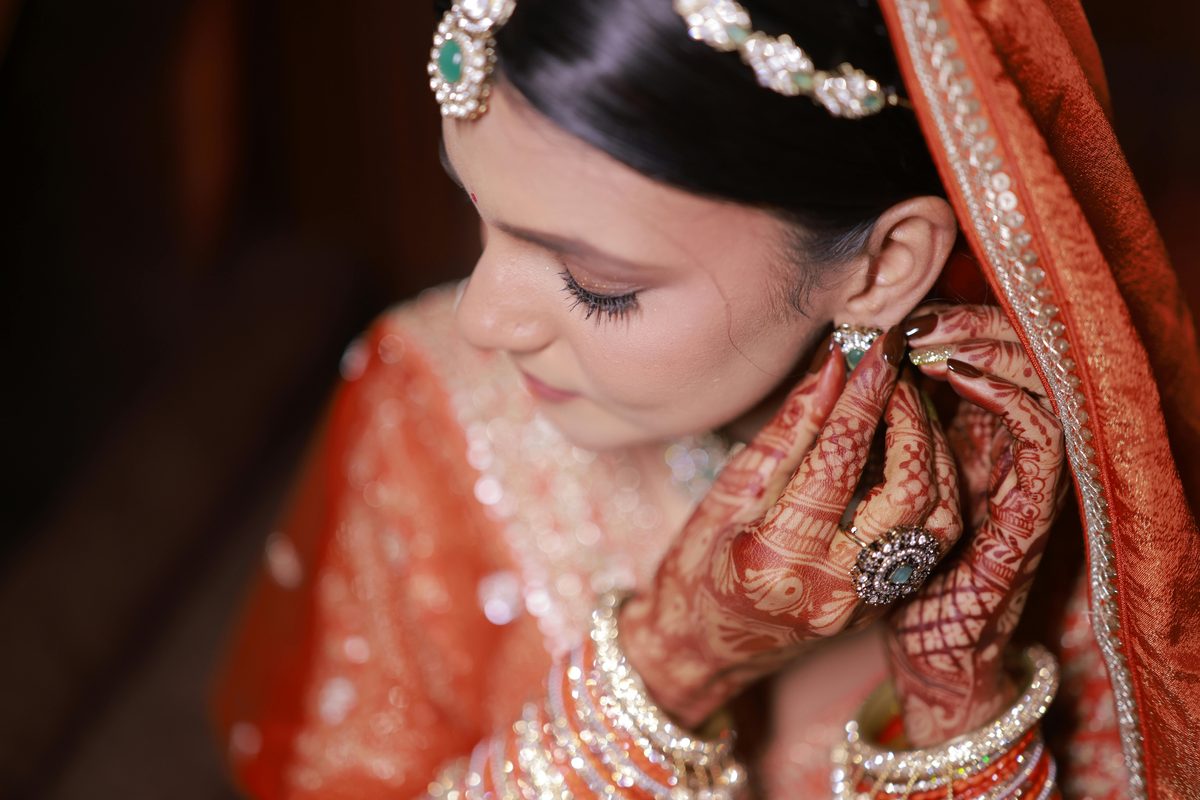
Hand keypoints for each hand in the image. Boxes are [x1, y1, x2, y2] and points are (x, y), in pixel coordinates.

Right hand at [621, 328, 963, 726]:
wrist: (702, 648)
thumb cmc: (697, 567)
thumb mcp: (731, 491)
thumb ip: (789, 430)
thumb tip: (834, 366)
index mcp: (778, 559)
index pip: (837, 460)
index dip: (861, 396)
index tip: (873, 347)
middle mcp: (834, 589)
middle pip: (909, 490)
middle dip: (911, 417)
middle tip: (897, 369)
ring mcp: (867, 606)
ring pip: (939, 518)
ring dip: (934, 451)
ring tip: (909, 403)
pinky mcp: (886, 607)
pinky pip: (933, 540)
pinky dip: (936, 486)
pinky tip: (917, 449)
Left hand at [887, 305, 1067, 745]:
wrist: (901, 655)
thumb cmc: (863, 570)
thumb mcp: (850, 487)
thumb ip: (865, 432)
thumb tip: (846, 358)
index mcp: (966, 449)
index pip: (988, 362)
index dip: (959, 326)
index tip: (903, 315)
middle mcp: (1001, 462)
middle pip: (1022, 365)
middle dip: (977, 328)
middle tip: (919, 319)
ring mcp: (1020, 486)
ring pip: (1038, 390)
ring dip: (991, 352)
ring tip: (934, 340)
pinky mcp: (1028, 518)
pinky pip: (1040, 443)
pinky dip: (1008, 397)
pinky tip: (961, 375)